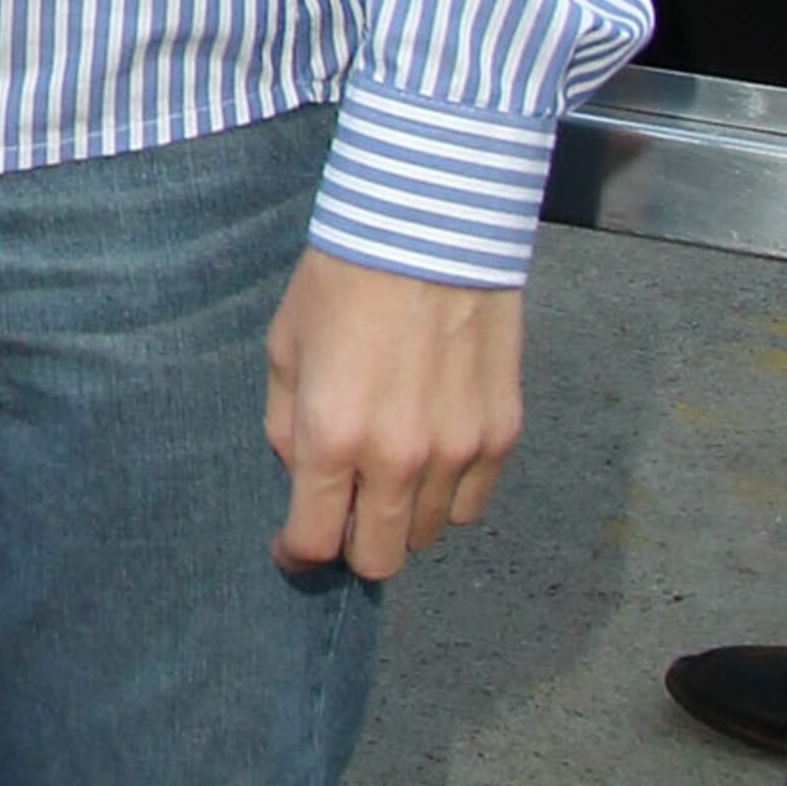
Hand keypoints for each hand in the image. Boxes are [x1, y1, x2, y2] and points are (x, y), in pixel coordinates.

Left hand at [264, 247, 524, 578]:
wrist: (429, 226)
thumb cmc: (344, 281)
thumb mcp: (285, 349)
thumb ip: (286, 428)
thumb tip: (302, 476)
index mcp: (332, 438)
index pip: (316, 544)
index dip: (297, 553)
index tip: (293, 545)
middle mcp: (399, 458)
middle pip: (380, 559)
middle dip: (353, 546)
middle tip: (344, 512)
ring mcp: (458, 449)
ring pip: (431, 533)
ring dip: (404, 516)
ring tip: (390, 470)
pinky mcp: (501, 431)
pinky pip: (475, 500)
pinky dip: (450, 492)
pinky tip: (432, 451)